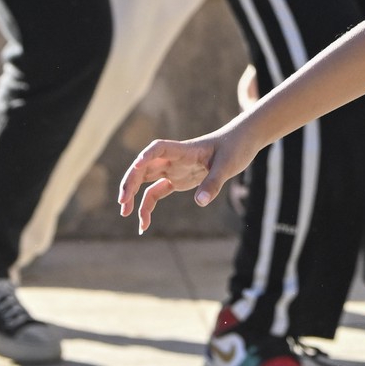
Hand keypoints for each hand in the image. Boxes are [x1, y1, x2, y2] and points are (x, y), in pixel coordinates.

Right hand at [117, 119, 261, 233]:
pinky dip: (148, 206)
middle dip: (130, 183)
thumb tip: (200, 202)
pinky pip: (156, 192)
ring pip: (145, 180)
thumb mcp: (228, 166)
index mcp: (183, 150)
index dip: (146, 156)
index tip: (136, 167)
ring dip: (132, 195)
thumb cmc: (235, 147)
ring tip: (125, 213)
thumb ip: (213, 183)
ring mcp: (174, 170)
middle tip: (123, 202)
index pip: (158, 149)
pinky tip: (144, 224)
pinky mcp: (178, 180)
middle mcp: (173, 159)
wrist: (242, 141)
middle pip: (143, 167)